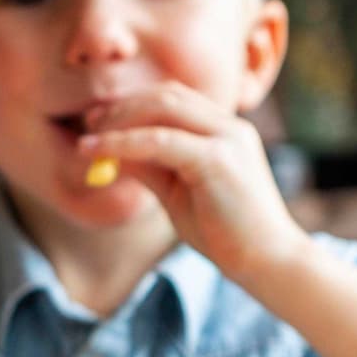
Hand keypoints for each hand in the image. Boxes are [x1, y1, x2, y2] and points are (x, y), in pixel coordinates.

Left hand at [79, 82, 307, 280]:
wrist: (267, 262)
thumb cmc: (224, 232)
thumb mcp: (177, 192)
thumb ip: (149, 166)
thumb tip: (111, 149)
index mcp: (225, 131)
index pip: (175, 98)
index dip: (134, 104)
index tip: (100, 120)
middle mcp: (230, 127)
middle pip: (168, 95)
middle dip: (123, 106)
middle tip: (88, 124)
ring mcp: (228, 139)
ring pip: (163, 108)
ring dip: (120, 119)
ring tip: (89, 140)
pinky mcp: (218, 160)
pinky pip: (160, 140)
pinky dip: (124, 142)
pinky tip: (98, 152)